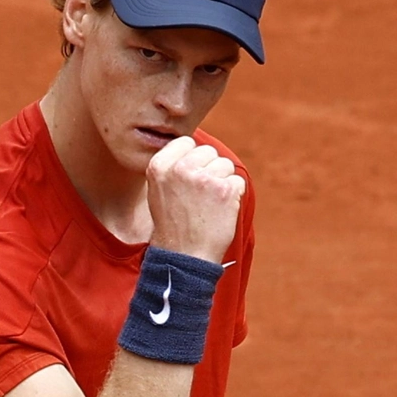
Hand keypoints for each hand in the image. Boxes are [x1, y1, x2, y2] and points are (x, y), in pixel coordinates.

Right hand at [145, 137, 245, 263]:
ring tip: (209, 204)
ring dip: (223, 182)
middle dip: (209, 169)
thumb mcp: (159, 189)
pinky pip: (238, 182)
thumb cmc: (173, 223)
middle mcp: (181, 168)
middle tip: (200, 195)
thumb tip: (194, 146)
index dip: (193, 159)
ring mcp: (204, 179)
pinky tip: (219, 210)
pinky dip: (234, 195)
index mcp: (160, 166)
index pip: (186, 142)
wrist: (185, 255)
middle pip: (209, 152)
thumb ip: (172, 165)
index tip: (189, 178)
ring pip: (226, 165)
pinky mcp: (225, 190)